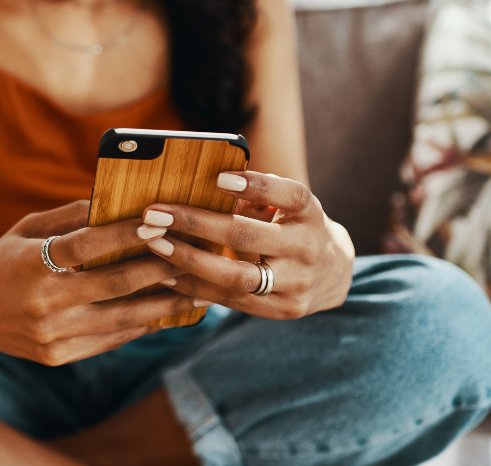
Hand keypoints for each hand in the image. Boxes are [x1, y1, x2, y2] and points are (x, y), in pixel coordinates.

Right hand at [0, 201, 203, 365]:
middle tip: (193, 255)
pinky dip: (140, 325)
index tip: (159, 222)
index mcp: (31, 264)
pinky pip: (110, 340)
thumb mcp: (25, 229)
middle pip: (114, 285)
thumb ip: (69, 217)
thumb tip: (115, 202)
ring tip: (196, 290)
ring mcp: (51, 335)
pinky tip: (166, 312)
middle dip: (158, 269)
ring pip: (120, 318)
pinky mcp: (58, 356)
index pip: (87, 247)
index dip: (125, 235)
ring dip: (163, 303)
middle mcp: (43, 303)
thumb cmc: (1, 261)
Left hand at [142, 171, 354, 319]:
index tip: (219, 179)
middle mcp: (308, 248)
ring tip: (155, 246)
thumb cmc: (295, 226)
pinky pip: (233, 301)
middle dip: (196, 224)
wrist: (335, 274)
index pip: (290, 196)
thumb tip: (209, 187)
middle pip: (248, 237)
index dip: (257, 186)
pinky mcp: (284, 310)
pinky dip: (197, 288)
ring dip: (189, 260)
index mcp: (310, 214)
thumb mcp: (288, 206)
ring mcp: (298, 284)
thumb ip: (257, 196)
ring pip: (237, 277)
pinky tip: (167, 276)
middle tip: (155, 215)